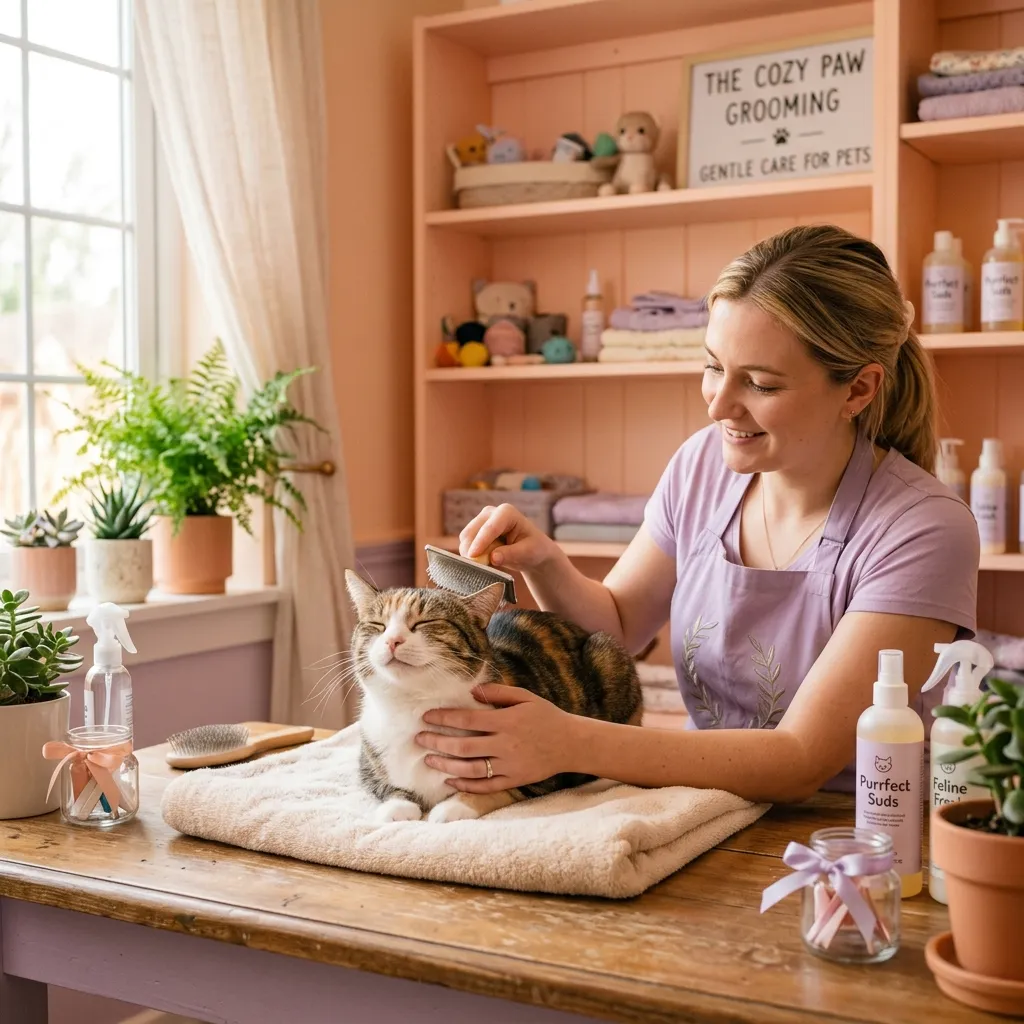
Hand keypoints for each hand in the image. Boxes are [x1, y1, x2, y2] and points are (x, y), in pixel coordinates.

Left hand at [414, 684, 579, 792]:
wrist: (571, 744)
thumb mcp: (525, 697)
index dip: (444, 717)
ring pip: (470, 769)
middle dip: (437, 741)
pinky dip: (466, 785)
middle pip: (463, 745)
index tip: (427, 717)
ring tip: (429, 759)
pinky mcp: (513, 780)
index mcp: (506, 721)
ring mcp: (508, 765)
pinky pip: (485, 786)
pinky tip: (451, 780)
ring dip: (446, 764)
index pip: (467, 719)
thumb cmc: (546, 716)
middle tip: (419, 738)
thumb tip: (472, 691)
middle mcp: (505, 745)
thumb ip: (498, 692)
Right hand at [460, 503, 558, 573]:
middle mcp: (490, 513)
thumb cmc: (533, 549)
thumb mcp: (528, 553)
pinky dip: (471, 556)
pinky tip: (486, 561)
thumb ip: (511, 554)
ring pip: (465, 540)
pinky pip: (465, 546)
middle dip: (473, 551)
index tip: (473, 556)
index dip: (481, 541)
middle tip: (482, 568)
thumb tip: (493, 558)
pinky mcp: (474, 532)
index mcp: (507, 512)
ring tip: (490, 564)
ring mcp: (480, 521)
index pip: (491, 527)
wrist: (530, 551)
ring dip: (472, 555)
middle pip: (472, 532)